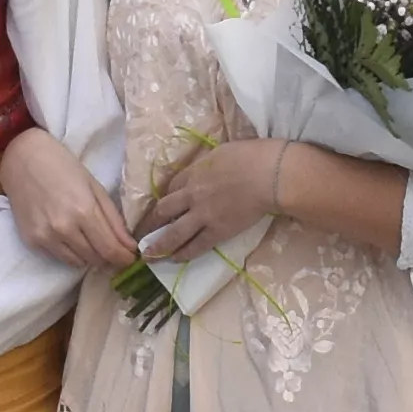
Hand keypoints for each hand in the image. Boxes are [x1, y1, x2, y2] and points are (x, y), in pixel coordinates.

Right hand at [0, 123, 128, 272]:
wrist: (22, 159)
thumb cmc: (63, 167)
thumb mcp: (95, 187)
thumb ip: (113, 219)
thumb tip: (130, 247)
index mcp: (84, 211)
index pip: (110, 249)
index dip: (123, 258)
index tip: (130, 258)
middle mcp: (64, 228)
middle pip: (96, 259)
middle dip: (108, 256)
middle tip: (111, 246)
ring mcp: (45, 236)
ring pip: (78, 263)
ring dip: (88, 256)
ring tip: (88, 238)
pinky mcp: (31, 241)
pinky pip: (59, 258)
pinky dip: (69, 252)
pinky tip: (67, 235)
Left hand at [128, 133, 286, 267]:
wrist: (269, 175)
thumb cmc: (252, 156)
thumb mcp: (222, 152)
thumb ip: (209, 164)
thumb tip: (207, 169)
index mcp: (194, 172)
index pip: (171, 187)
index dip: (165, 199)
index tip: (162, 207)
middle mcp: (192, 195)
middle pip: (164, 211)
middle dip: (151, 224)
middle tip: (143, 234)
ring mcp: (203, 215)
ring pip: (174, 233)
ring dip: (159, 245)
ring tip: (149, 255)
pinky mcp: (218, 231)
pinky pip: (196, 245)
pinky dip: (184, 253)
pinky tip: (175, 259)